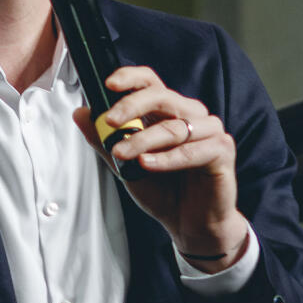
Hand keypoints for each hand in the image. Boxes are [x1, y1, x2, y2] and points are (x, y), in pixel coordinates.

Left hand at [72, 66, 248, 270]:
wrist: (189, 225)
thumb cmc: (163, 191)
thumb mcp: (125, 165)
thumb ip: (106, 141)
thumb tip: (80, 114)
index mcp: (168, 112)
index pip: (150, 83)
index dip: (130, 78)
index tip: (109, 84)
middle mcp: (190, 115)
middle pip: (161, 96)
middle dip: (131, 106)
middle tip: (110, 122)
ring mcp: (209, 131)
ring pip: (173, 127)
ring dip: (143, 141)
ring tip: (122, 154)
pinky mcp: (222, 151)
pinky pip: (191, 151)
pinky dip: (166, 159)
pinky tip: (147, 165)